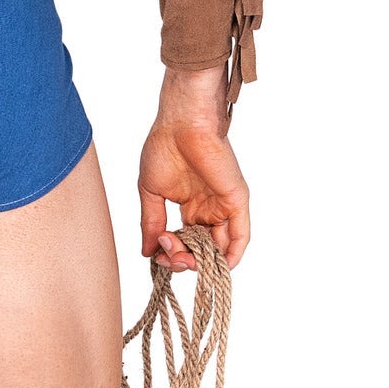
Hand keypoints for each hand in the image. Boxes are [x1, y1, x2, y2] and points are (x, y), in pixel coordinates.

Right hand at [138, 68, 250, 269]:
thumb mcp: (152, 192)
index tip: (156, 251)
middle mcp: (208, 208)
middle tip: (167, 253)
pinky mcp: (236, 201)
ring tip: (181, 257)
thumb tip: (147, 251)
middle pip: (202, 250)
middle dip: (183, 260)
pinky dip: (231, 256)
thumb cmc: (164, 147)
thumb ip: (151, 223)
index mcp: (190, 205)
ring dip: (201, 262)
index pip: (185, 242)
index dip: (171, 254)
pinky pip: (240, 237)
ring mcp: (223, 206)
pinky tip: (215, 264)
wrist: (181, 123)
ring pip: (220, 248)